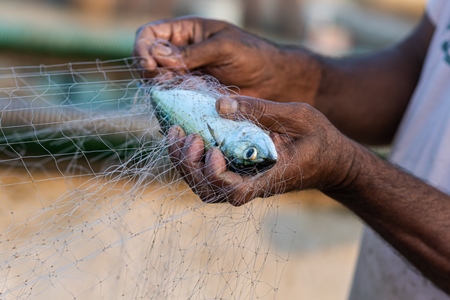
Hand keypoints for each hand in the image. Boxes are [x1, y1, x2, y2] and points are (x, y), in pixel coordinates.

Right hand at [134, 17, 319, 102]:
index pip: (149, 34)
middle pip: (148, 60)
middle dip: (149, 70)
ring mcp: (185, 75)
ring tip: (173, 93)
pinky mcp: (192, 96)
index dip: (142, 47)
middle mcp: (181, 53)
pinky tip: (177, 108)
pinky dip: (170, 104)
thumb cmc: (252, 56)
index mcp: (186, 32)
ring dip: (159, 89)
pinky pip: (173, 100)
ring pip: (157, 82)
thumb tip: (157, 55)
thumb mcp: (223, 47)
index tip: (149, 64)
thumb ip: (192, 53)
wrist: (272, 81)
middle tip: (163, 81)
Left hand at [167, 96, 354, 205]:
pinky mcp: (240, 173)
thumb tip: (220, 104)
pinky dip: (193, 158)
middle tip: (184, 134)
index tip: (215, 149)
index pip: (235, 193)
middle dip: (189, 165)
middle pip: (209, 191)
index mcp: (271, 178)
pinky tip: (188, 134)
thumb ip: (261, 110)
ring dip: (186, 163)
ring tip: (179, 133)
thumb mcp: (298, 116)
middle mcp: (253, 185)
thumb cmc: (320, 139)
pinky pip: (208, 175)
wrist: (331, 161)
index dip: (216, 175)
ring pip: (204, 186)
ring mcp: (244, 181)